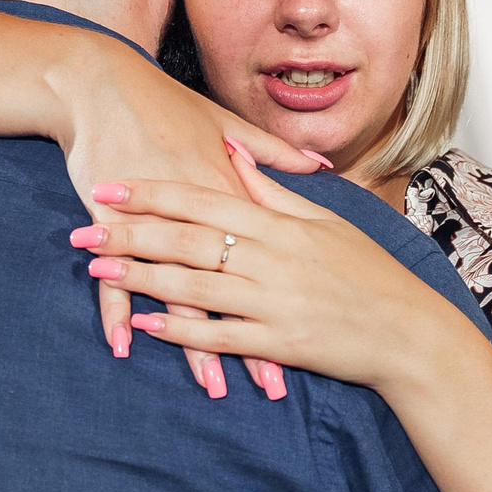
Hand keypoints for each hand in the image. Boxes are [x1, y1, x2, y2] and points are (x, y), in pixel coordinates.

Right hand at [52, 45, 327, 398]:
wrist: (101, 84)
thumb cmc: (163, 104)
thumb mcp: (223, 123)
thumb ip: (271, 153)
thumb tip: (320, 164)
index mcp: (229, 193)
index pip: (265, 260)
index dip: (289, 302)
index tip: (317, 338)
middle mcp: (197, 215)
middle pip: (229, 289)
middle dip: (251, 340)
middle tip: (272, 386)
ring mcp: (151, 223)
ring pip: (177, 293)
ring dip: (193, 345)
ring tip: (212, 386)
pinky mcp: (110, 224)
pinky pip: (114, 277)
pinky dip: (117, 313)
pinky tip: (125, 348)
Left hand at [71, 140, 443, 391]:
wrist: (409, 332)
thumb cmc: (366, 272)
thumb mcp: (323, 221)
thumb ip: (271, 188)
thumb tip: (230, 148)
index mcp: (280, 224)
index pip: (203, 200)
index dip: (152, 193)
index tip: (110, 186)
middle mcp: (271, 259)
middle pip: (187, 240)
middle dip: (130, 232)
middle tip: (82, 226)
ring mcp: (273, 302)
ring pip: (194, 286)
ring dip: (140, 277)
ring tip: (98, 268)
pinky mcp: (278, 343)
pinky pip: (219, 335)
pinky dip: (180, 330)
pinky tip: (143, 324)